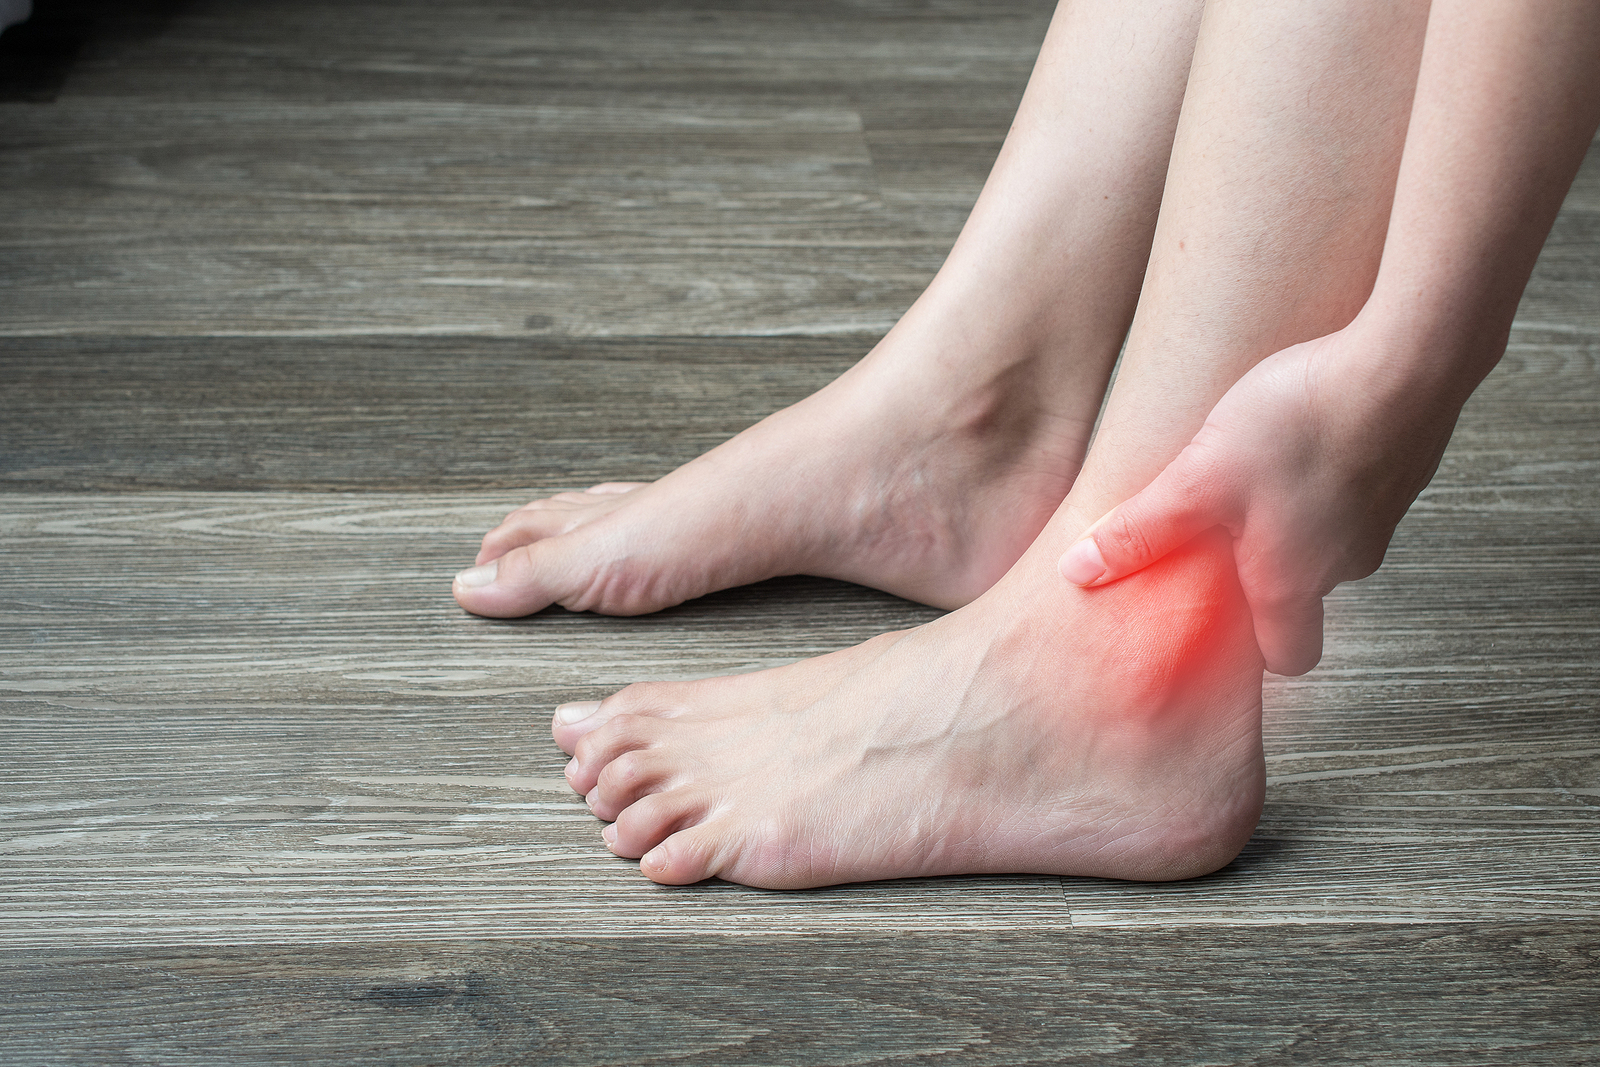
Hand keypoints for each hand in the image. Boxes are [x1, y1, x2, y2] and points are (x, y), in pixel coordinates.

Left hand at [1058, 322, 1460, 674]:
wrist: (1409, 360)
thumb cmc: (1301, 423)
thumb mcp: (1197, 479)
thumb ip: (1142, 532)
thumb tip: (1079, 573)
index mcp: (1295, 582)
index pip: (1288, 658)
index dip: (1253, 650)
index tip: (1215, 623)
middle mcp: (1348, 562)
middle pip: (1302, 594)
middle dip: (1261, 572)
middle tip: (1217, 533)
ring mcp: (1383, 516)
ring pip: (1328, 540)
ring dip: (1291, 518)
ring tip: (1251, 472)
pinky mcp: (1400, 468)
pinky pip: (1354, 491)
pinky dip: (1325, 476)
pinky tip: (1296, 434)